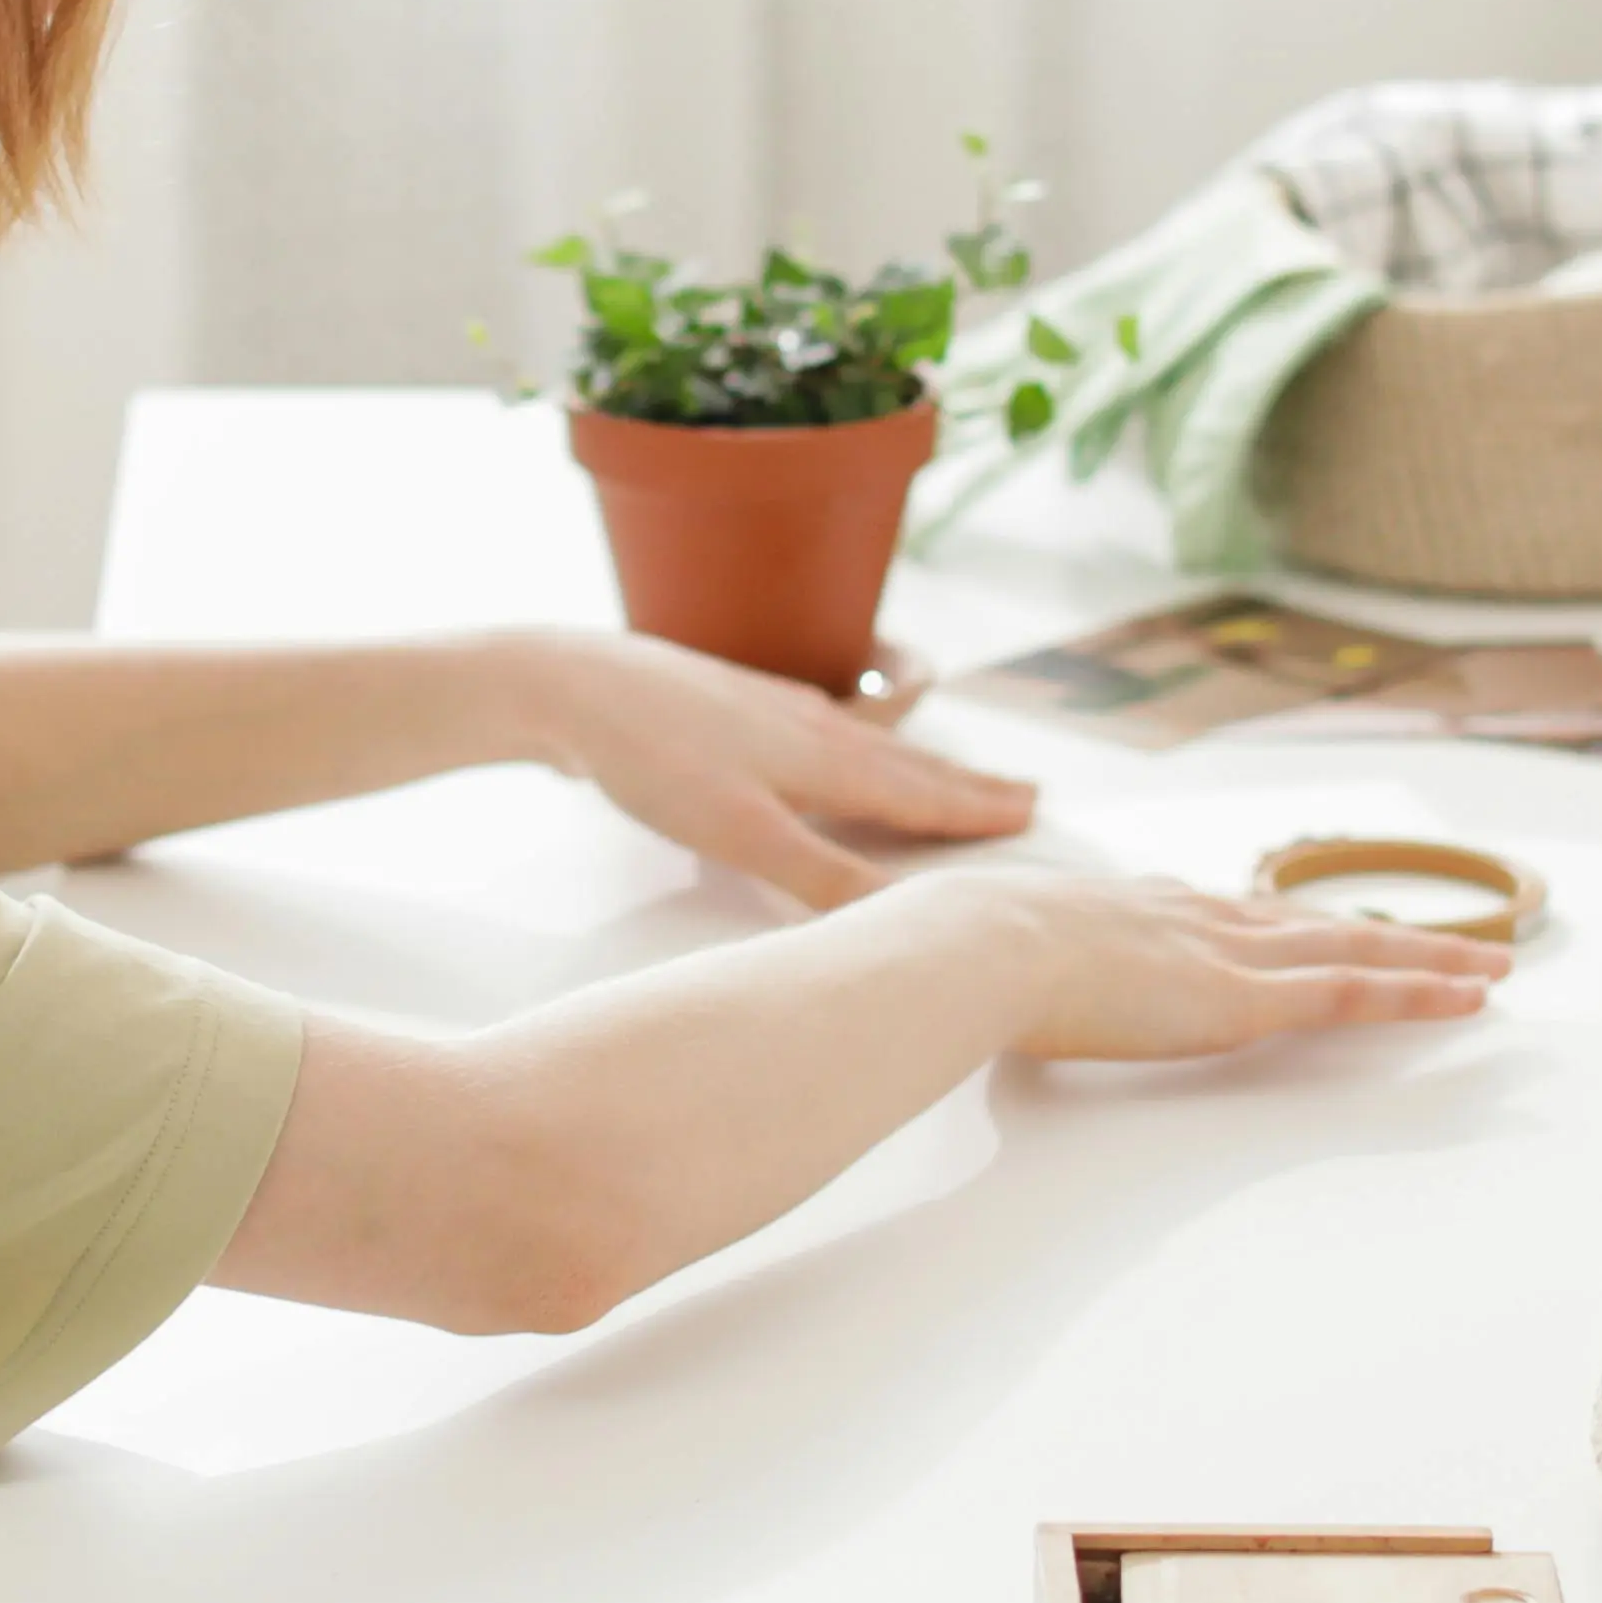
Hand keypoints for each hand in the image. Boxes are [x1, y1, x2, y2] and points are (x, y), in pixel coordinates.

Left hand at [518, 629, 1039, 905]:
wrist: (569, 683)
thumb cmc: (653, 757)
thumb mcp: (741, 831)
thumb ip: (820, 874)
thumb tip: (903, 919)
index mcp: (823, 758)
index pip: (918, 795)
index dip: (974, 812)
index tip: (1032, 814)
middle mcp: (811, 727)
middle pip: (904, 763)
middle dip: (963, 784)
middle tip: (1024, 792)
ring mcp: (770, 710)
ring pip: (863, 743)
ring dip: (913, 761)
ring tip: (944, 768)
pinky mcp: (728, 705)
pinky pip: (818, 726)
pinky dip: (851, 738)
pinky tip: (833, 735)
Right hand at [940, 869, 1510, 1058]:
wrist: (973, 947)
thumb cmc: (960, 958)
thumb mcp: (982, 955)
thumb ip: (995, 972)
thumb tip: (948, 987)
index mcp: (1137, 907)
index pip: (1233, 912)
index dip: (1286, 920)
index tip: (1317, 922)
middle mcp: (1197, 917)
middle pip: (1312, 920)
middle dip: (1384, 930)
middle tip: (1450, 938)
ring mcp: (1226, 954)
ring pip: (1352, 949)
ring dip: (1427, 958)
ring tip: (1491, 966)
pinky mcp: (1243, 999)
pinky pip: (1352, 992)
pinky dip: (1417, 993)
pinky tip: (1470, 998)